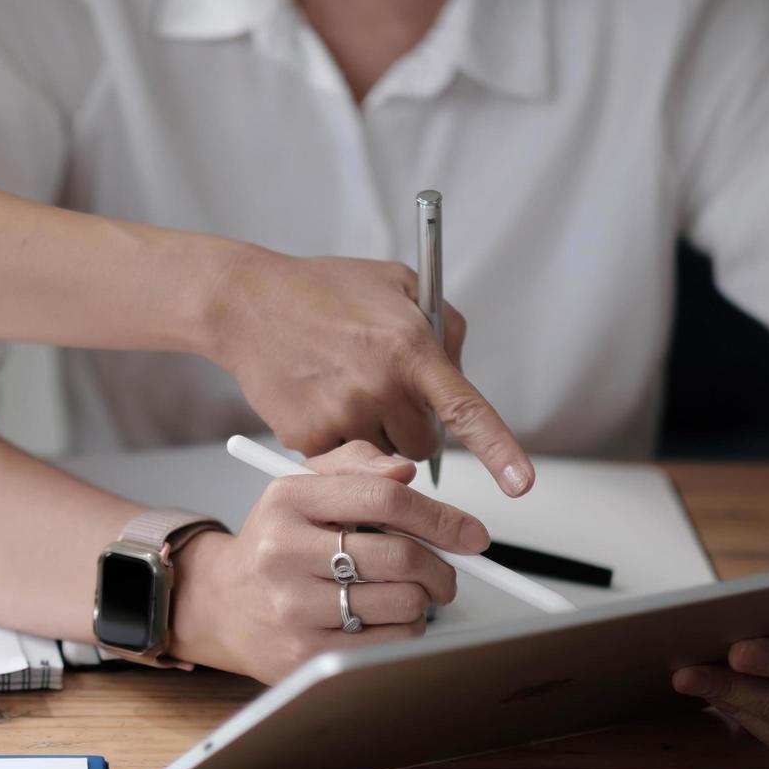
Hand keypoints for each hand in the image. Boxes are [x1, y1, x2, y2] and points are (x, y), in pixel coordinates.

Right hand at [170, 441, 481, 683]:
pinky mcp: (304, 656)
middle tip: (444, 574)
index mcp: (289, 500)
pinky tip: (383, 620)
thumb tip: (406, 470)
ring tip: (401, 596)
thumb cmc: (276, 541)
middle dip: (441, 567)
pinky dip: (404, 632)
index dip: (440, 517)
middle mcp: (284, 553)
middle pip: (401, 556)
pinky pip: (388, 644)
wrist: (222, 603)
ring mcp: (292, 608)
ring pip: (403, 604)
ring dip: (421, 602)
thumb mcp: (303, 486)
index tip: (471, 534)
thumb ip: (356, 466)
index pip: (385, 498)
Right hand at [206, 247, 533, 497]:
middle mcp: (379, 386)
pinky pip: (343, 461)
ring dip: (375, 436)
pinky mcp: (308, 438)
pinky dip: (337, 438)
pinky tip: (318, 398)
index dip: (498, 450)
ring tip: (344, 389)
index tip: (521, 485)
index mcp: (409, 347)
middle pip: (422, 446)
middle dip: (410, 426)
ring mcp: (341, 416)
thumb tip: (460, 373)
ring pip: (384, 460)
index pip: (465, 410)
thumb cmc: (324, 290)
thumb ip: (442, 326)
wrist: (248, 303)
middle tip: (380, 390)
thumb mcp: (398, 284)